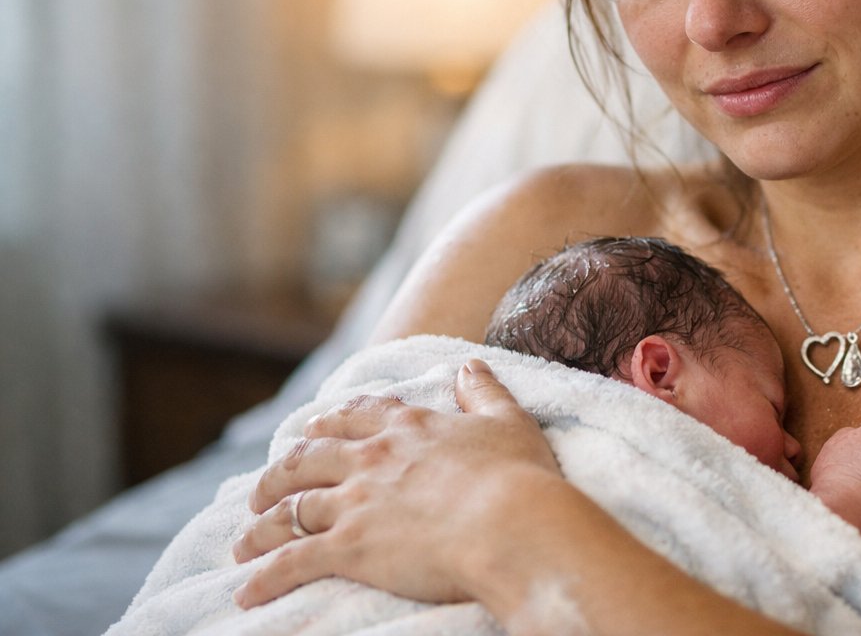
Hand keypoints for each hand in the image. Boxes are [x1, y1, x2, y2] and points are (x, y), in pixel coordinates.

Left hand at [231, 359, 561, 608]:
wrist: (511, 524)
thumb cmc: (519, 477)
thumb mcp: (508, 421)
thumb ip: (484, 392)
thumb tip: (470, 365)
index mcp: (409, 428)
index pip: (358, 415)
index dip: (331, 422)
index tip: (313, 428)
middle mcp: (372, 459)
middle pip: (308, 459)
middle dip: (281, 473)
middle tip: (264, 486)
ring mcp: (355, 501)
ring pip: (290, 509)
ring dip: (261, 526)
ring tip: (244, 540)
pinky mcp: (347, 546)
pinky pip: (291, 561)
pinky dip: (264, 577)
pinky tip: (246, 591)